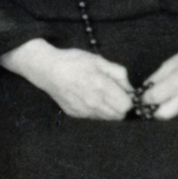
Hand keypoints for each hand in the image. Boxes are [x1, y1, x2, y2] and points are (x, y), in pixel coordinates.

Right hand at [0, 39, 134, 120]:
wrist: (48, 70)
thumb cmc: (73, 61)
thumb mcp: (98, 60)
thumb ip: (118, 73)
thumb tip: (130, 87)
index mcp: (101, 86)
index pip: (126, 105)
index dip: (129, 99)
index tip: (125, 92)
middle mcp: (93, 102)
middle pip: (119, 116)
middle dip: (121, 106)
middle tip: (116, 94)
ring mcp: (84, 110)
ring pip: (107, 119)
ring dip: (110, 110)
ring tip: (102, 95)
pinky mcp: (76, 114)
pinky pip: (94, 117)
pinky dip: (97, 111)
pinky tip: (90, 98)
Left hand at [141, 24, 177, 120]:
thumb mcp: (172, 63)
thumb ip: (157, 77)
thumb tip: (144, 89)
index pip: (155, 97)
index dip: (144, 98)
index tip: (141, 95)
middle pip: (163, 114)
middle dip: (152, 110)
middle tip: (149, 102)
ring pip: (171, 115)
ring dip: (162, 110)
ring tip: (159, 99)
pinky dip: (172, 107)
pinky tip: (172, 98)